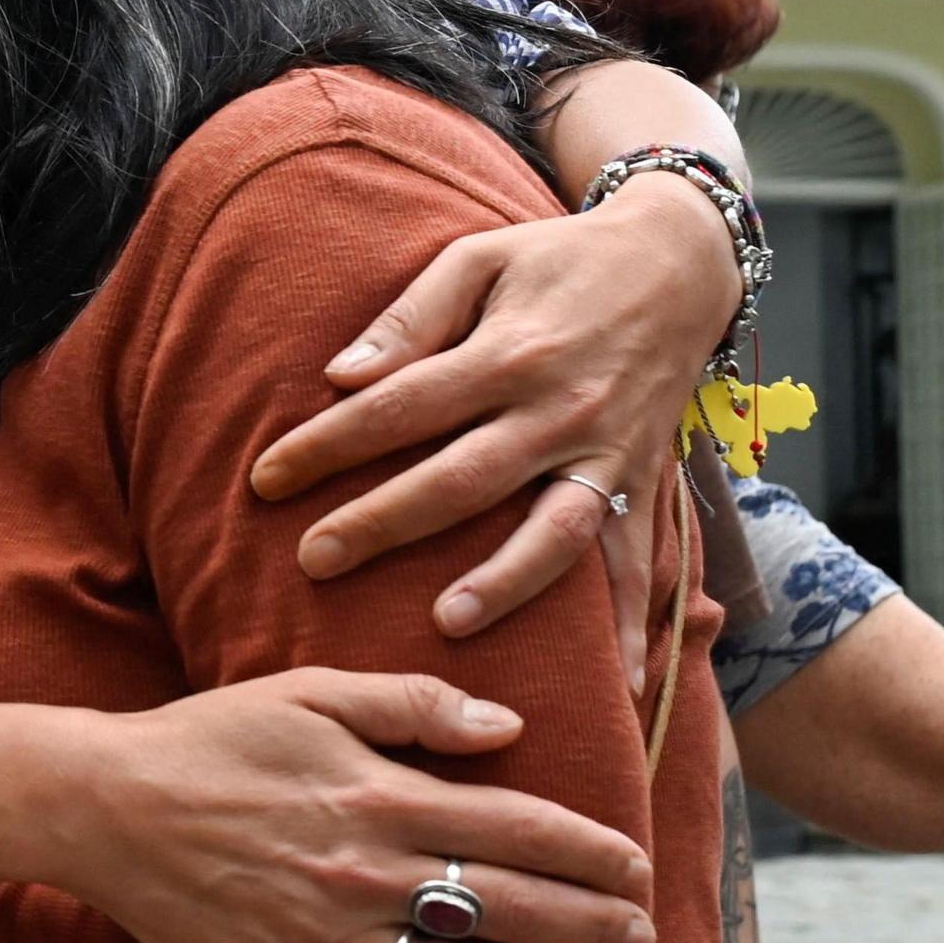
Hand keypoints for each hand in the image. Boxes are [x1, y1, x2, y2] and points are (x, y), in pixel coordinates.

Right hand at [52, 668, 656, 942]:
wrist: (101, 802)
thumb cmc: (209, 738)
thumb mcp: (312, 694)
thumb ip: (413, 705)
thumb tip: (507, 728)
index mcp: (381, 795)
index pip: (516, 828)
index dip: (588, 850)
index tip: (635, 865)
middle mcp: (366, 873)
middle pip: (503, 906)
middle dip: (586, 925)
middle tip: (640, 940)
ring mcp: (323, 938)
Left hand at [250, 179, 741, 674]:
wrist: (680, 261)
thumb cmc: (558, 260)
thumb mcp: (480, 259)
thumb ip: (410, 317)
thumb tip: (340, 377)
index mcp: (507, 353)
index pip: (400, 407)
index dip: (328, 445)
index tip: (263, 481)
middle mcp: (559, 410)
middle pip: (460, 480)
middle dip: (382, 524)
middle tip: (312, 561)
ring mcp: (607, 452)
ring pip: (553, 531)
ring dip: (503, 583)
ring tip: (444, 622)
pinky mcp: (644, 479)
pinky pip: (642, 559)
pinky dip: (634, 622)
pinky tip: (617, 683)